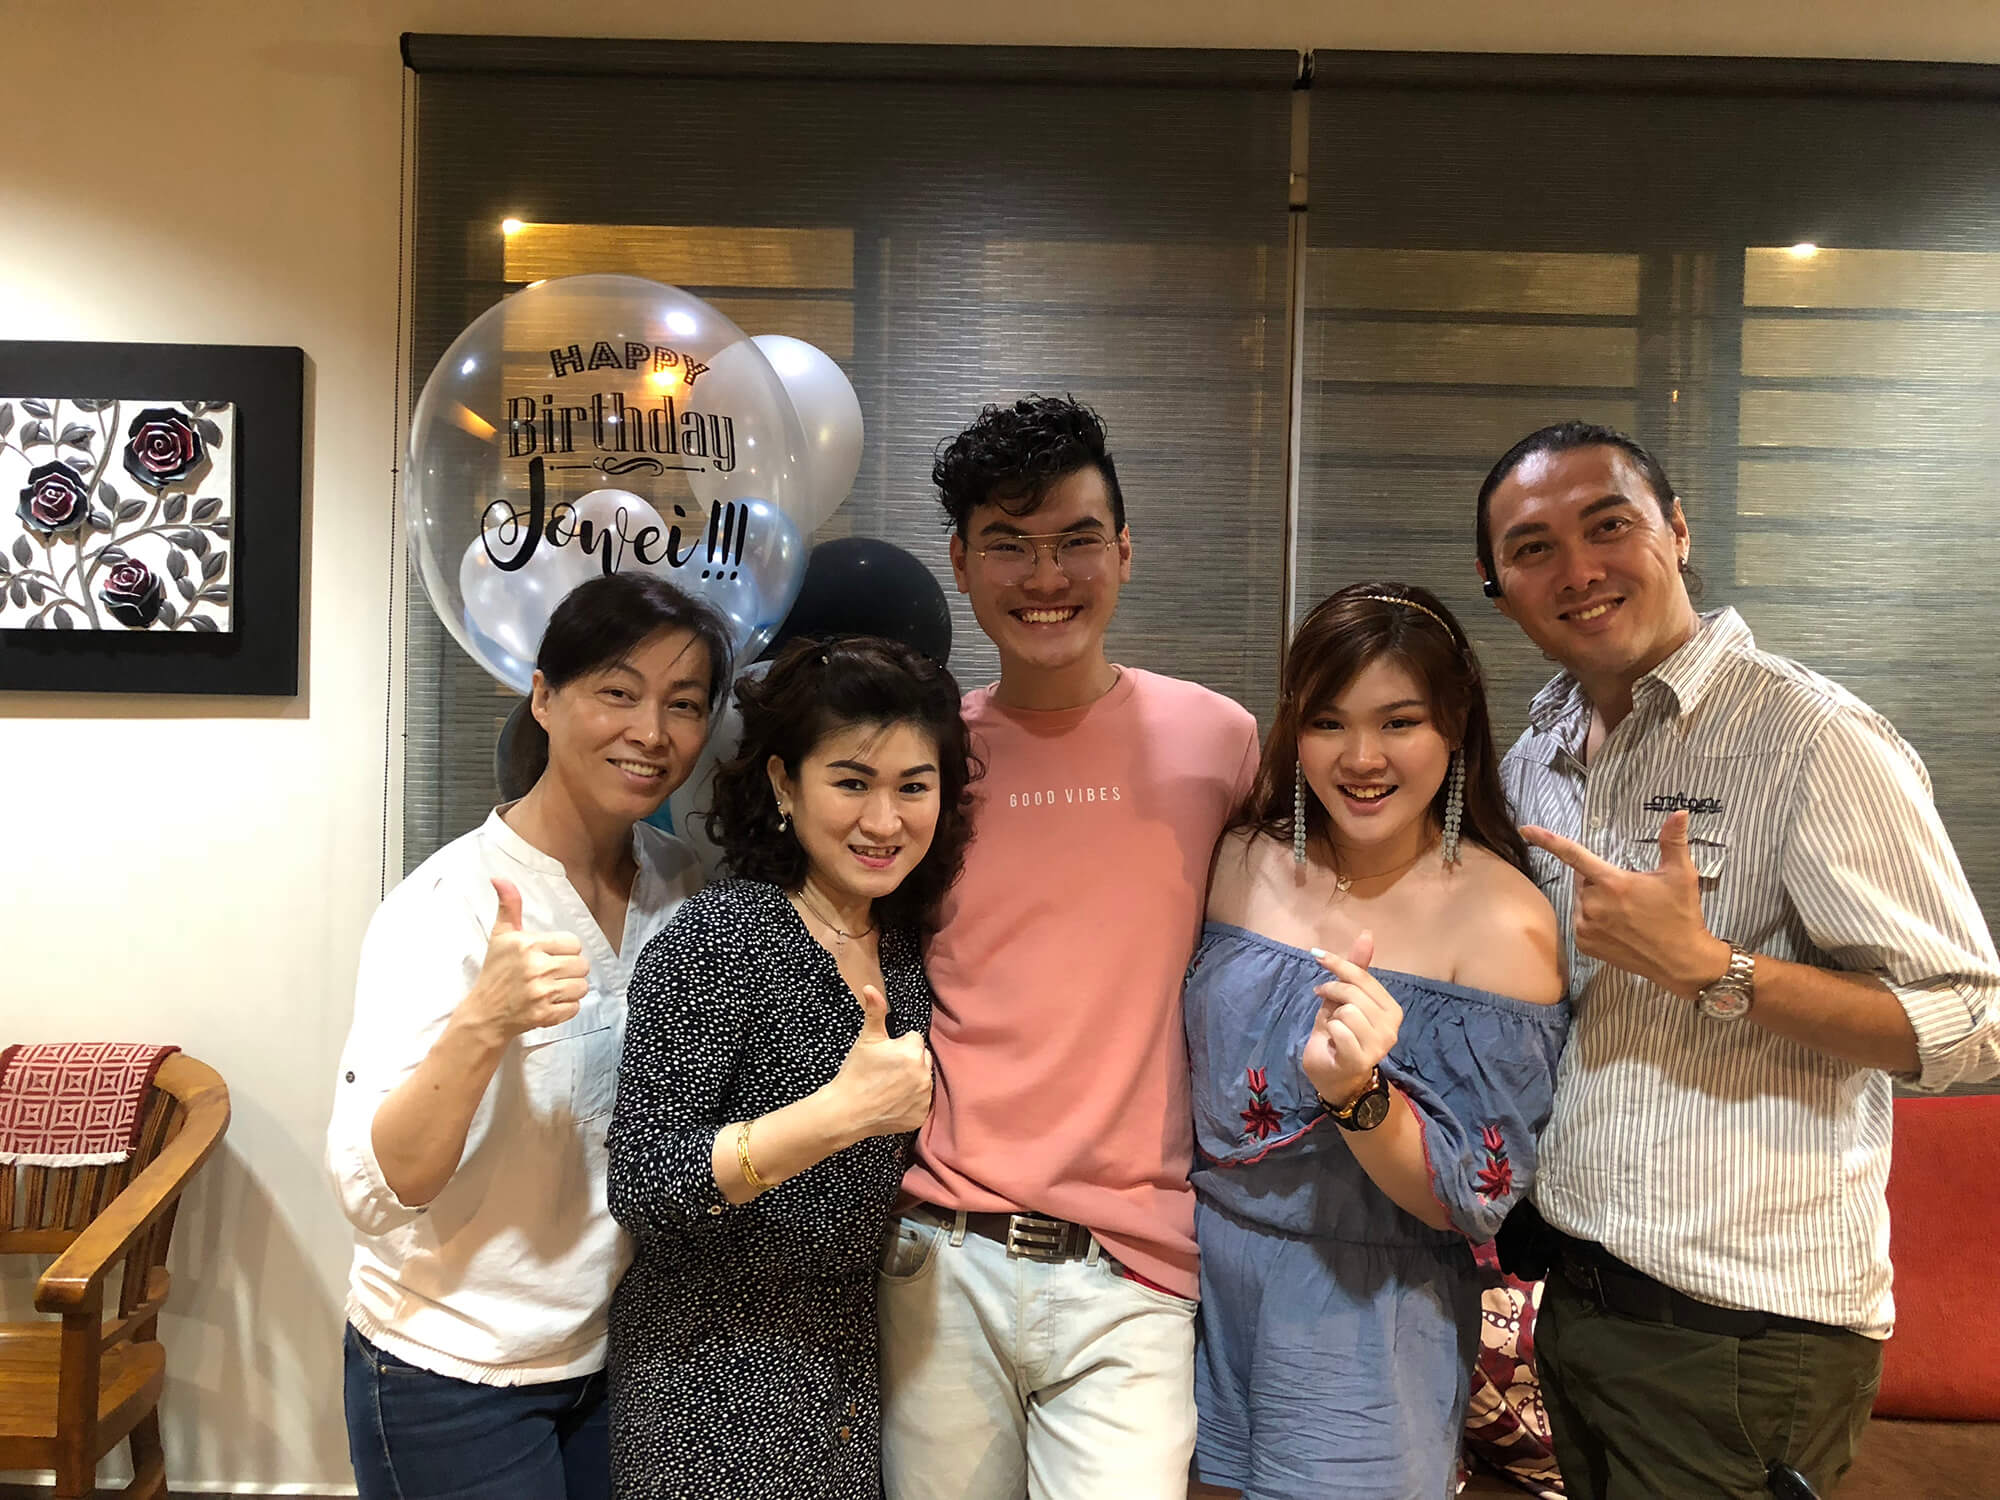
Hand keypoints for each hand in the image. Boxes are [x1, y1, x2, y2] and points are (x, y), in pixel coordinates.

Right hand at [459, 878, 591, 1040]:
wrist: (484, 1013)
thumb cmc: (495, 972)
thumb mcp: (501, 936)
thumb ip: (508, 906)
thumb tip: (500, 878)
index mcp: (529, 945)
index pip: (573, 943)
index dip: (565, 950)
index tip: (551, 955)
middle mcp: (536, 968)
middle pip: (582, 965)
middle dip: (571, 969)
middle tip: (553, 973)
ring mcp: (541, 993)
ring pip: (582, 986)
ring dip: (571, 988)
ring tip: (553, 987)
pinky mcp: (545, 1015)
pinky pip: (575, 1007)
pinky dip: (567, 1007)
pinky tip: (550, 1002)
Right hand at [829, 984, 932, 1139]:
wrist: (846, 1112)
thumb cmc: (855, 1073)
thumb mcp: (866, 1040)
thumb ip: (875, 1012)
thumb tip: (870, 987)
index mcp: (913, 1052)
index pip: (914, 1039)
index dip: (898, 1045)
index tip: (884, 1056)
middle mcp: (924, 1074)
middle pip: (921, 1058)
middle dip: (908, 1061)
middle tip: (885, 1071)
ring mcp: (924, 1097)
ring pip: (923, 1079)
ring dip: (912, 1079)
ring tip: (888, 1086)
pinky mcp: (921, 1115)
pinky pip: (922, 1101)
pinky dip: (912, 1101)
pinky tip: (893, 1102)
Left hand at [1302, 931, 1399, 1107]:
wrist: (1333, 1076)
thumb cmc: (1339, 1035)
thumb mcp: (1344, 999)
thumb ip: (1356, 970)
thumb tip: (1366, 935)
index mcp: (1391, 1009)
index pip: (1364, 977)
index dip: (1338, 964)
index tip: (1317, 956)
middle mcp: (1392, 1027)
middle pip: (1354, 992)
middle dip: (1332, 991)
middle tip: (1322, 996)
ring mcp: (1379, 1045)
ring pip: (1347, 1011)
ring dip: (1332, 1016)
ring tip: (1334, 1027)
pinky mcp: (1362, 1058)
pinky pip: (1339, 1029)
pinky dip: (1330, 1032)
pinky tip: (1333, 1042)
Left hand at [1520, 809, 1729, 999]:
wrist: (1681, 961)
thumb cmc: (1682, 915)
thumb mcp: (1681, 875)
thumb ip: (1673, 841)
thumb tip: (1680, 812)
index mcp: (1613, 883)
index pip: (1573, 854)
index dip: (1547, 840)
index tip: (1525, 829)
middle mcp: (1594, 905)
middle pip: (1584, 879)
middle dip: (1601, 879)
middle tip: (1630, 892)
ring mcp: (1586, 927)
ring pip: (1582, 900)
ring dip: (1597, 899)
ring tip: (1627, 912)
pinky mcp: (1584, 944)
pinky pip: (1581, 920)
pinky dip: (1594, 918)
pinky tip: (1618, 926)